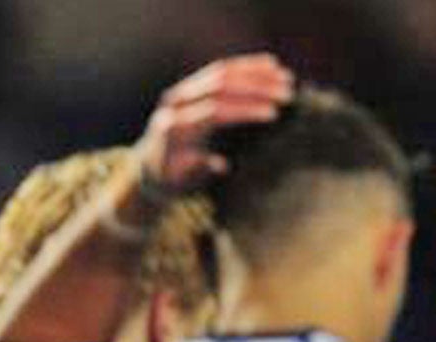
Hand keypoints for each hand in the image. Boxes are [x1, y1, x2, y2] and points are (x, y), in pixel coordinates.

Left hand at [137, 53, 294, 196]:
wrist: (148, 167)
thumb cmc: (171, 180)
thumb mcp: (182, 183)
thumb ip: (199, 171)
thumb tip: (221, 164)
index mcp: (174, 128)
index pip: (215, 110)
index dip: (245, 109)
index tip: (273, 113)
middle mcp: (175, 104)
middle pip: (220, 86)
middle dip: (256, 87)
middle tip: (287, 93)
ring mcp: (181, 91)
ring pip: (222, 72)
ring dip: (256, 72)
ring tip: (286, 77)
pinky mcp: (188, 85)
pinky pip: (219, 69)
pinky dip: (246, 66)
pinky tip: (270, 64)